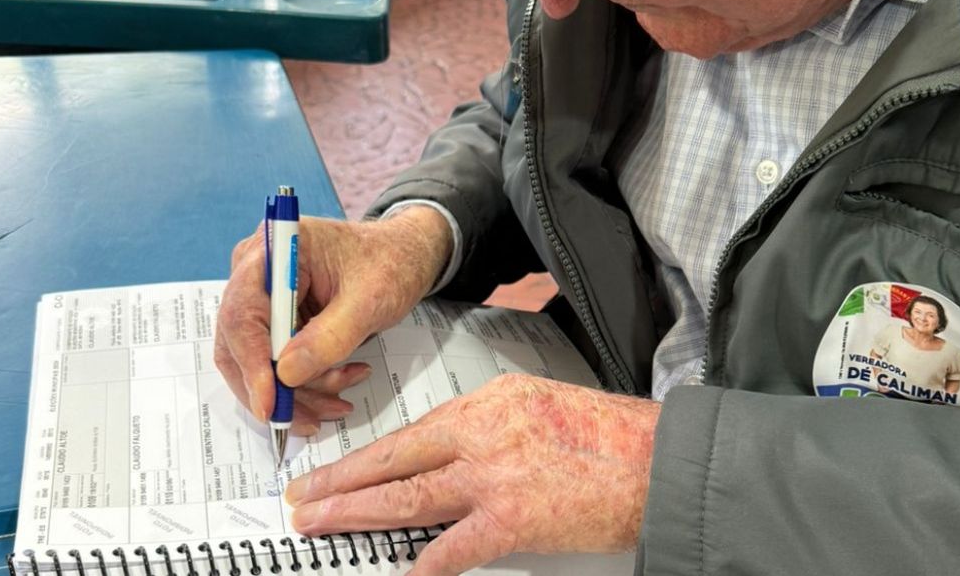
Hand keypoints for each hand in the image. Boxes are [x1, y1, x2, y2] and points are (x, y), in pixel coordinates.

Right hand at [214, 207, 452, 432]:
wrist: (405, 255)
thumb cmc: (391, 263)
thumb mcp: (371, 299)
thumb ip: (330, 336)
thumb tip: (286, 374)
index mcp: (276, 249)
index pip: (242, 313)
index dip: (252, 362)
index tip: (270, 404)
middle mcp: (257, 273)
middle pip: (240, 345)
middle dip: (278, 388)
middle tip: (313, 418)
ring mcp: (264, 299)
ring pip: (259, 363)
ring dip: (299, 390)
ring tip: (345, 390)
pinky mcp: (276, 321)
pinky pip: (276, 364)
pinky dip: (306, 382)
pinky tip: (342, 377)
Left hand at [284, 373, 659, 574]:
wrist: (657, 459)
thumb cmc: (610, 436)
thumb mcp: (542, 406)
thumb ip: (492, 428)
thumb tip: (449, 459)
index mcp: (492, 400)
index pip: (414, 431)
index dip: (368, 455)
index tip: (337, 467)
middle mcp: (484, 431)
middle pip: (396, 460)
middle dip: (341, 481)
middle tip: (303, 498)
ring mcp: (495, 475)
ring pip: (407, 497)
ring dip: (355, 514)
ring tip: (319, 524)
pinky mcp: (513, 519)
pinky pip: (453, 548)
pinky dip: (422, 566)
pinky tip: (397, 573)